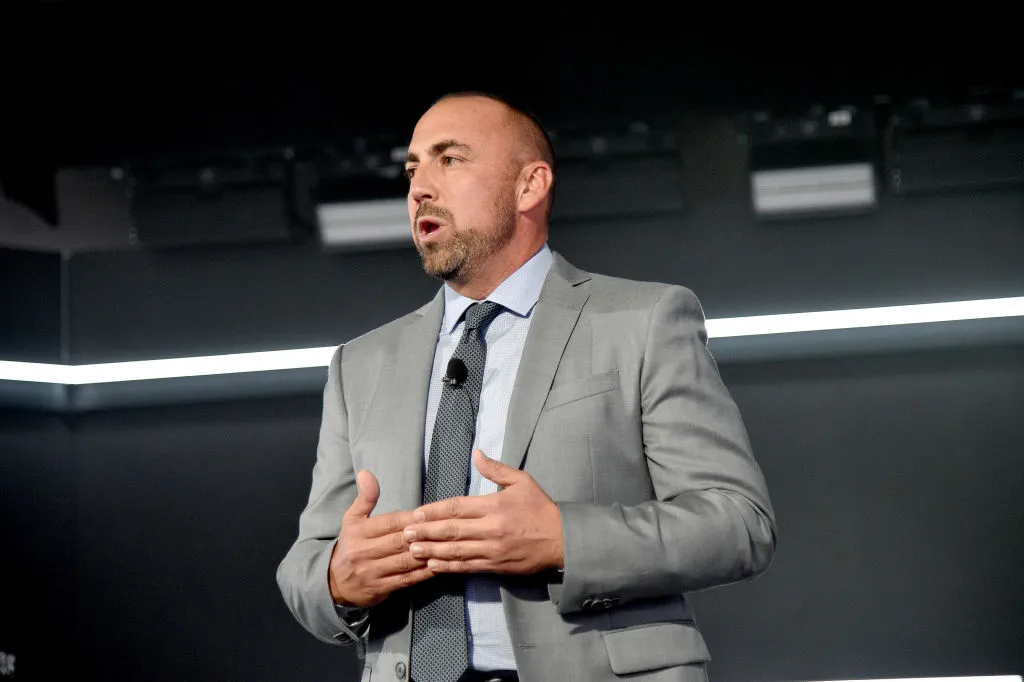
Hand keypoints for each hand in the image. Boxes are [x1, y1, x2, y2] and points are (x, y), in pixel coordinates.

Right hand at [328, 470, 434, 607]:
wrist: (333, 582)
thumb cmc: (350, 545)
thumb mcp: (352, 519)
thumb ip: (365, 497)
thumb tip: (367, 473)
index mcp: (359, 531)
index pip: (391, 522)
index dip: (413, 518)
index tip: (431, 515)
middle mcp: (364, 551)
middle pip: (399, 541)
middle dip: (423, 536)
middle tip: (445, 530)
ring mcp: (372, 571)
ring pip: (404, 561)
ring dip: (427, 554)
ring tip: (446, 548)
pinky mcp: (380, 588)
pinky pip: (405, 580)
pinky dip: (423, 574)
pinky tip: (438, 566)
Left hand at [403, 450, 564, 573]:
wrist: (562, 540)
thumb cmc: (540, 508)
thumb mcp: (522, 481)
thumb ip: (496, 469)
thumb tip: (476, 453)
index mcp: (494, 505)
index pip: (457, 507)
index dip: (434, 511)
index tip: (416, 514)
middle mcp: (491, 528)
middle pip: (451, 530)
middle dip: (425, 532)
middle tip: (405, 534)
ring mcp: (492, 550)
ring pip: (456, 551)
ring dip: (432, 551)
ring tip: (412, 551)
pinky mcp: (496, 566)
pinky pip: (468, 567)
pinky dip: (449, 567)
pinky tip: (433, 566)